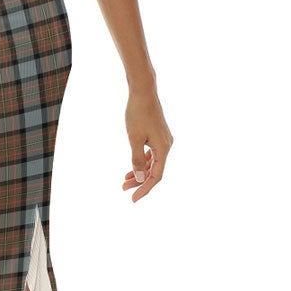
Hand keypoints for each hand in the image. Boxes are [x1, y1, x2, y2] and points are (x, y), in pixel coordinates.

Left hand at [122, 86, 172, 201]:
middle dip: (140, 181)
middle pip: (155, 170)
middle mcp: (167, 145)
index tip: (132, 198)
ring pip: (153, 162)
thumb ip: (137, 159)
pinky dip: (143, 161)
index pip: (156, 176)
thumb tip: (140, 179)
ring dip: (140, 172)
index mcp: (163, 148)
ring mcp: (163, 140)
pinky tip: (133, 167)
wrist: (143, 91)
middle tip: (124, 189)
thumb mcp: (134, 138)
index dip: (144, 188)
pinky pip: (152, 154)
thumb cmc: (137, 113)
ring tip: (125, 180)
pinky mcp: (158, 135)